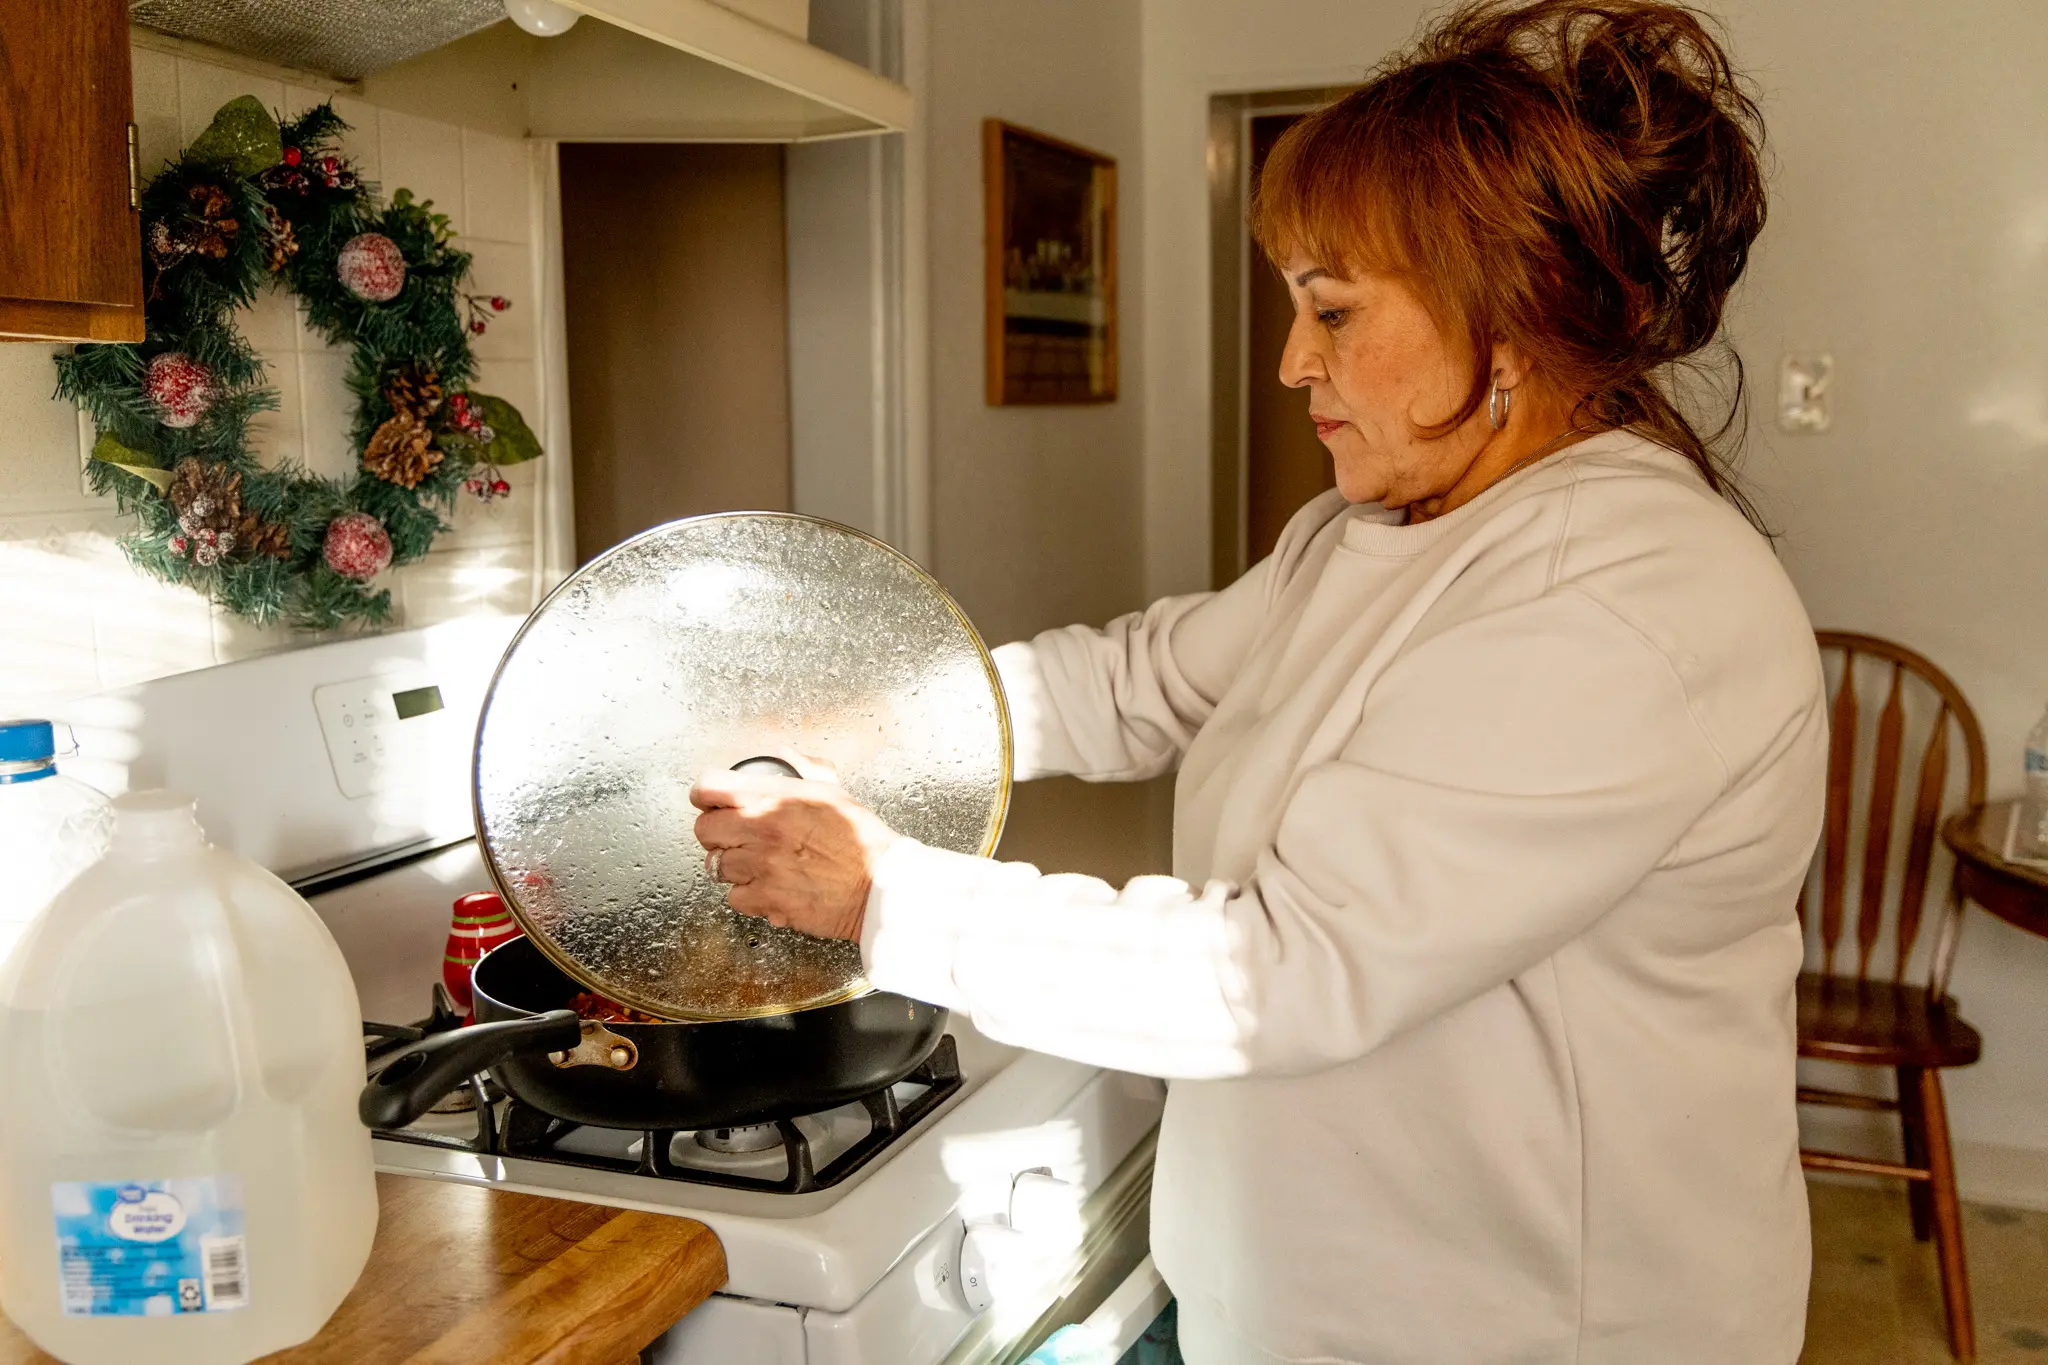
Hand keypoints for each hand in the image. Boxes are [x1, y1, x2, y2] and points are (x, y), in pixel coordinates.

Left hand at [689, 757, 898, 942]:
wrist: (879, 886)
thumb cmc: (862, 841)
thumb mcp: (833, 791)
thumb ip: (802, 769)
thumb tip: (784, 755)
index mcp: (777, 797)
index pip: (710, 787)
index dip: (706, 794)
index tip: (710, 800)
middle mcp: (763, 830)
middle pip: (703, 829)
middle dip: (716, 831)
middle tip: (734, 835)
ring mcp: (760, 867)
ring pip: (716, 866)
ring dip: (733, 865)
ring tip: (757, 863)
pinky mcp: (765, 900)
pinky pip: (735, 897)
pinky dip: (748, 894)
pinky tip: (768, 886)